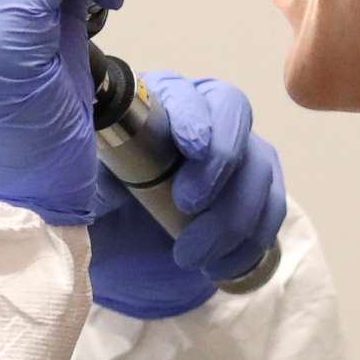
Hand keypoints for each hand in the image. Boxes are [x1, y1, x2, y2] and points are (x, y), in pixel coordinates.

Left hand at [89, 72, 286, 317]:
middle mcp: (202, 116)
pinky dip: (250, 240)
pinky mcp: (257, 186)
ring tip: (191, 257)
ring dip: (230, 216)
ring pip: (257, 165)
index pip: (183, 92)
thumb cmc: (106, 217)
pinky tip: (218, 266)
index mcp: (155, 106)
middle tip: (188, 206)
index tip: (190, 147)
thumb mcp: (87, 204)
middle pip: (233, 112)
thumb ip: (92, 187)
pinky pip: (273, 205)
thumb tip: (106, 182)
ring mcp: (237, 150)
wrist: (132, 258)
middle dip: (220, 160)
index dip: (192, 115)